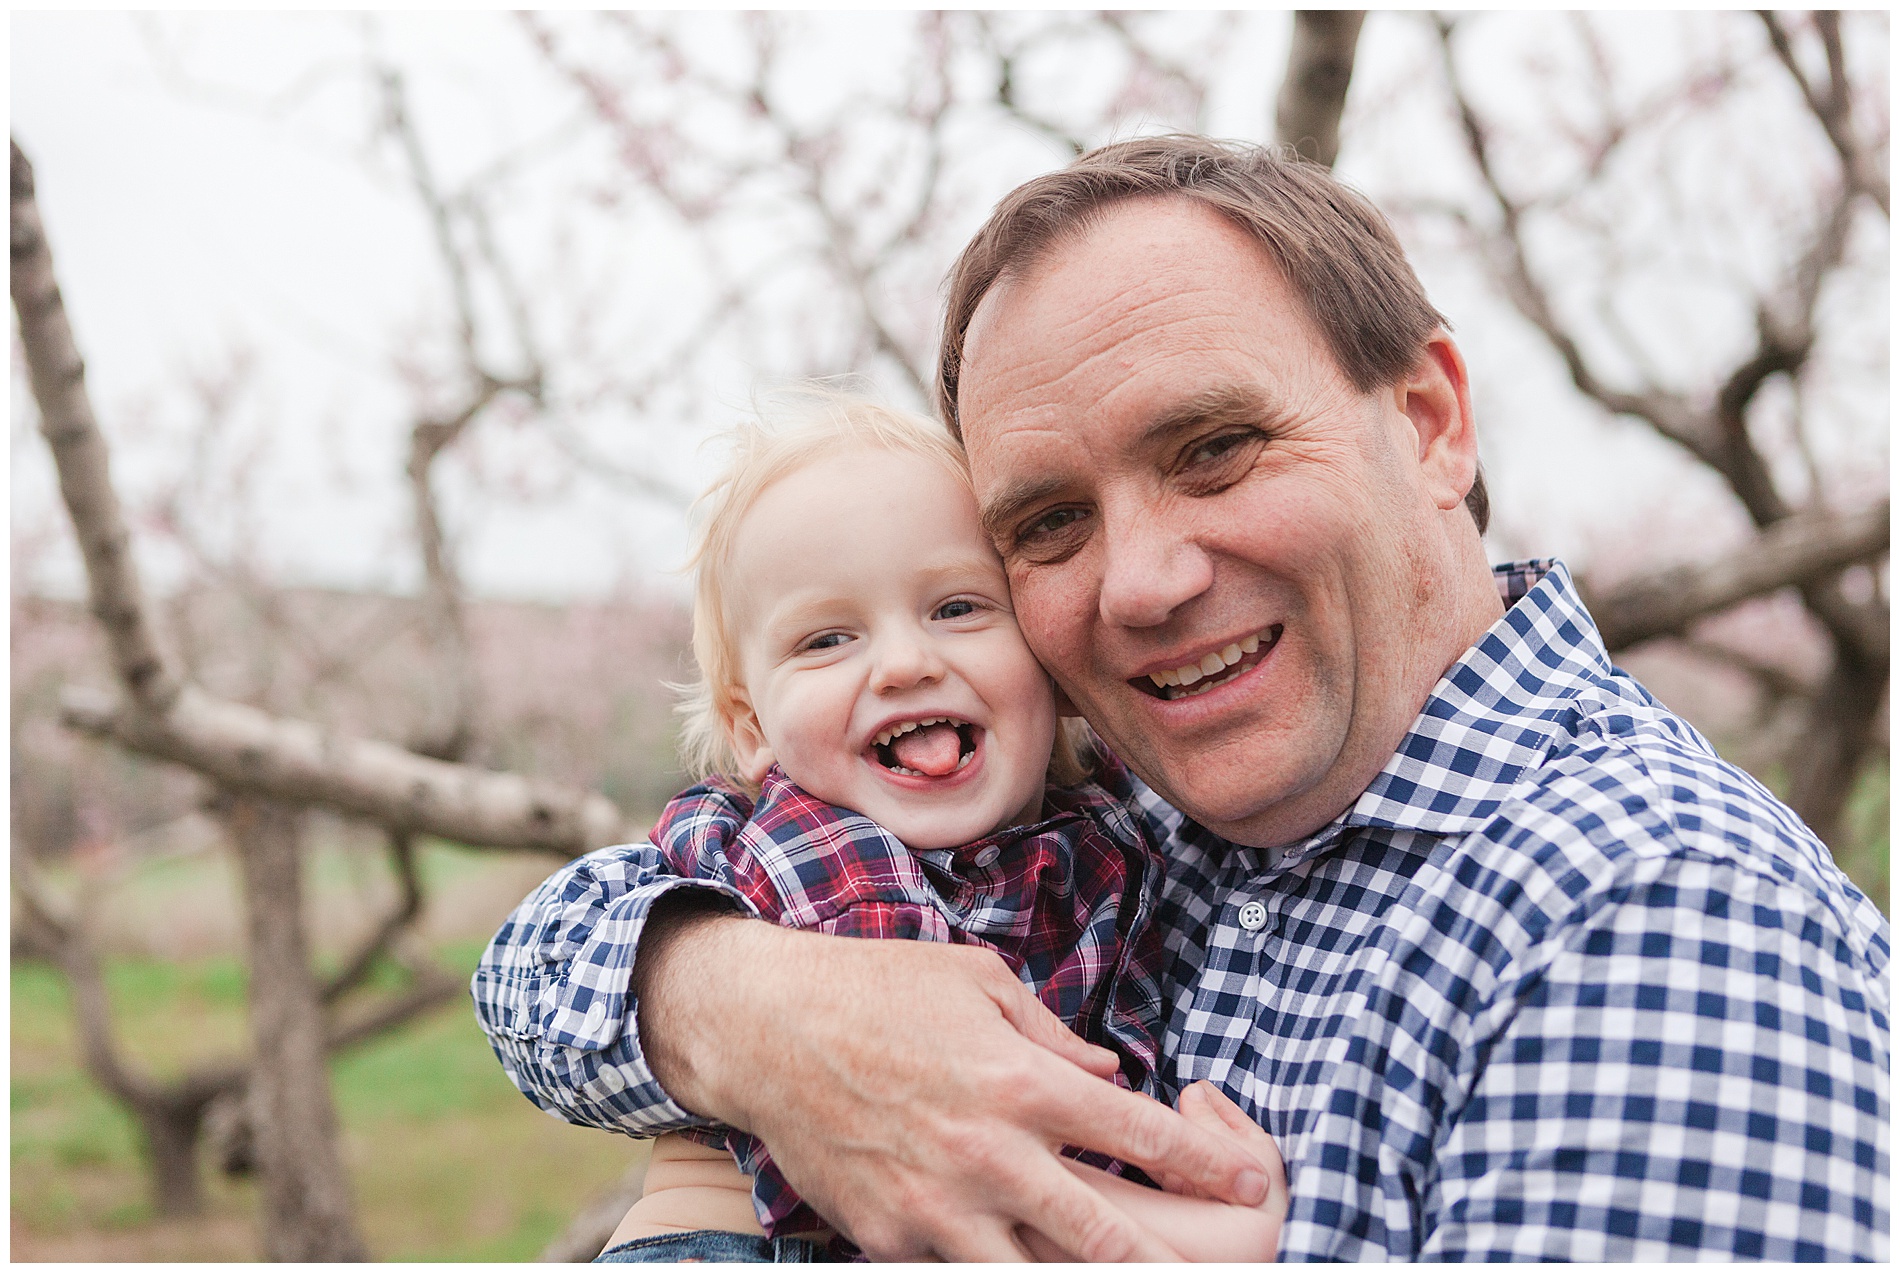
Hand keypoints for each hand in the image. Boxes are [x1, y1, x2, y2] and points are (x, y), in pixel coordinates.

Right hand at [634, 909, 1274, 1259]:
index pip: (1136, 1130)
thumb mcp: (980, 982)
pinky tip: (1015, 1258)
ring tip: (1124, 1272)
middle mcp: (987, 1153)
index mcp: (1018, 1080)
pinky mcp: (890, 1238)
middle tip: (1210, 1266)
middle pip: (1104, 1235)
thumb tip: (1110, 1077)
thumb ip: (1053, 1038)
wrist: (766, 1027)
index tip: (1245, 1180)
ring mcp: (935, 1207)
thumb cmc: (880, 989)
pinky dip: (991, 1270)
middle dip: (1168, 1261)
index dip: (1203, 1162)